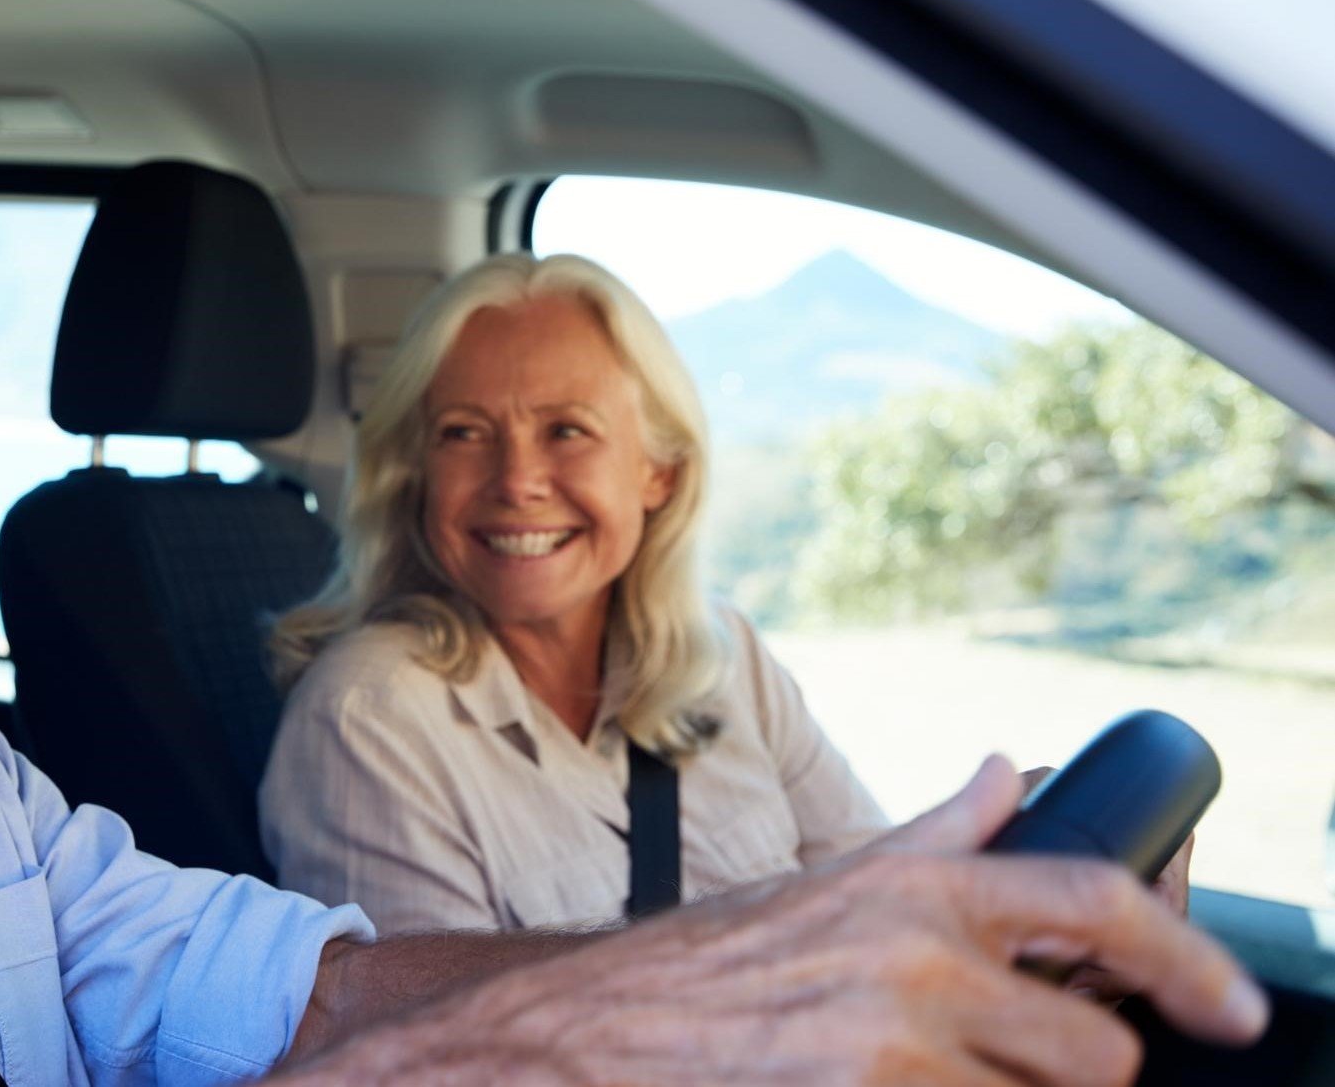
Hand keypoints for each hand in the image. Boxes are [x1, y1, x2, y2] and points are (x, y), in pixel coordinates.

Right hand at [281, 756, 1263, 1085]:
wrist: (594, 1037)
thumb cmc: (709, 967)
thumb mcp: (827, 885)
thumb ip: (936, 835)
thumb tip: (1009, 771)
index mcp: (917, 890)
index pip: (1096, 904)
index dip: (1188, 965)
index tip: (1232, 1011)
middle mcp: (917, 961)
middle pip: (1094, 1053)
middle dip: (1064, 1074)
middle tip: (998, 1066)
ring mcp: (892, 1051)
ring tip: (915, 1079)